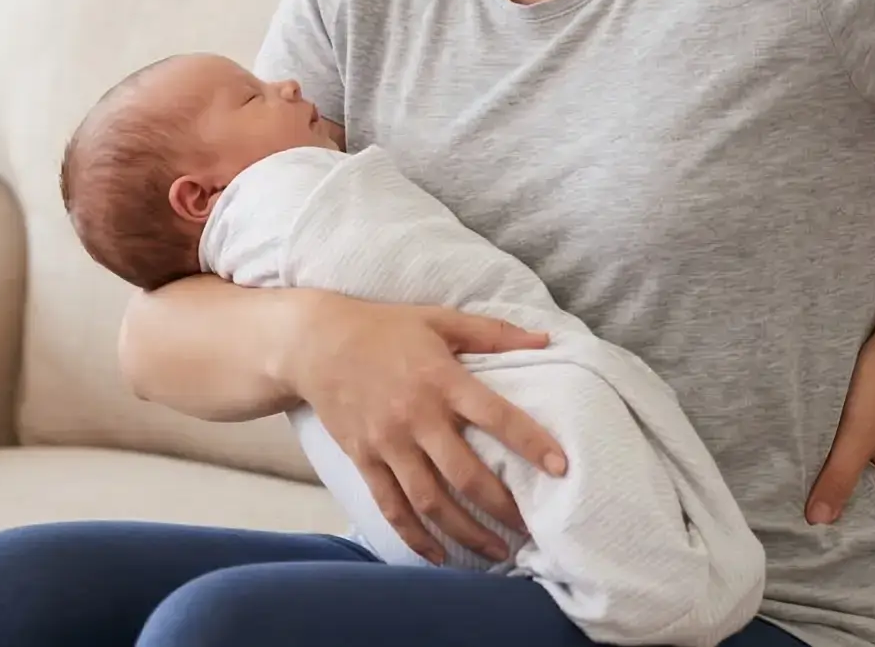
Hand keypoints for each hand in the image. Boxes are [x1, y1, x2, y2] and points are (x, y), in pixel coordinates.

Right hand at [279, 293, 566, 563]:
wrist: (314, 343)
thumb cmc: (383, 328)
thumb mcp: (439, 319)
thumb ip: (493, 332)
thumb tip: (546, 339)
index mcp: (441, 379)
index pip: (495, 415)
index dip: (530, 442)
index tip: (561, 468)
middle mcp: (416, 416)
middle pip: (465, 474)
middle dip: (502, 507)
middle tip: (533, 529)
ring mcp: (387, 443)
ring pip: (431, 501)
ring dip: (466, 532)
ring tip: (497, 551)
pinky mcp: (363, 459)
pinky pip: (391, 507)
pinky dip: (416, 537)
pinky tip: (440, 555)